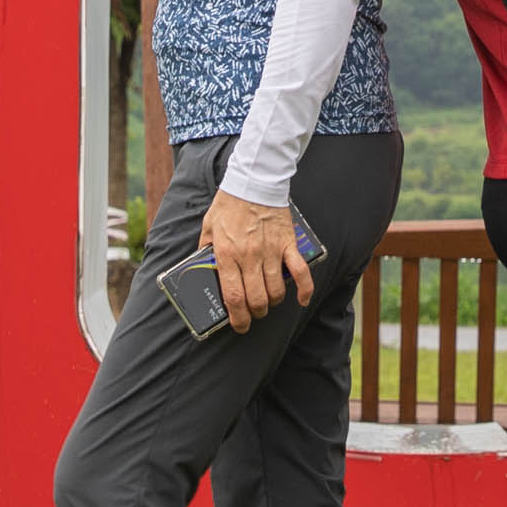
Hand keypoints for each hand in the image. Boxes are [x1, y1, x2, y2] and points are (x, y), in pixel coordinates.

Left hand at [203, 192, 305, 328]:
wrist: (253, 181)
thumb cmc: (228, 204)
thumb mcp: (208, 227)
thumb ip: (204, 250)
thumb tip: (202, 270)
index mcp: (226, 254)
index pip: (234, 296)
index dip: (238, 318)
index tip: (239, 325)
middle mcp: (249, 256)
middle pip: (256, 299)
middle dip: (255, 313)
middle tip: (253, 313)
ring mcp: (271, 251)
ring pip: (275, 291)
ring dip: (272, 302)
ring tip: (267, 301)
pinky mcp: (288, 244)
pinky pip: (300, 272)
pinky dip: (304, 290)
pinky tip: (301, 300)